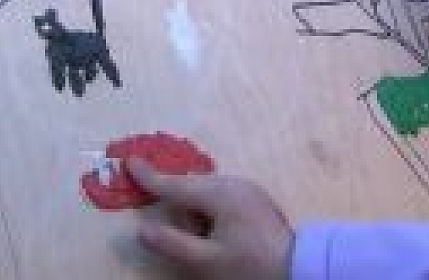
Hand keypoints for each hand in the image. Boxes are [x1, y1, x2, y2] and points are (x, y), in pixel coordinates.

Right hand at [126, 158, 293, 279]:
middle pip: (191, 186)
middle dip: (176, 200)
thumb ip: (172, 244)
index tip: (129, 162)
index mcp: (220, 194)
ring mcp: (246, 189)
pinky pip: (220, 196)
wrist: (300, 267)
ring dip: (195, 211)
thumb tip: (141, 229)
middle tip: (176, 225)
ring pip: (206, 191)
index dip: (150, 177)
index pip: (176, 184)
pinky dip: (209, 210)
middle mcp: (233, 183)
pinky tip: (215, 234)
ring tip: (203, 241)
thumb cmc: (250, 266)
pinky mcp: (254, 199)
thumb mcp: (207, 261)